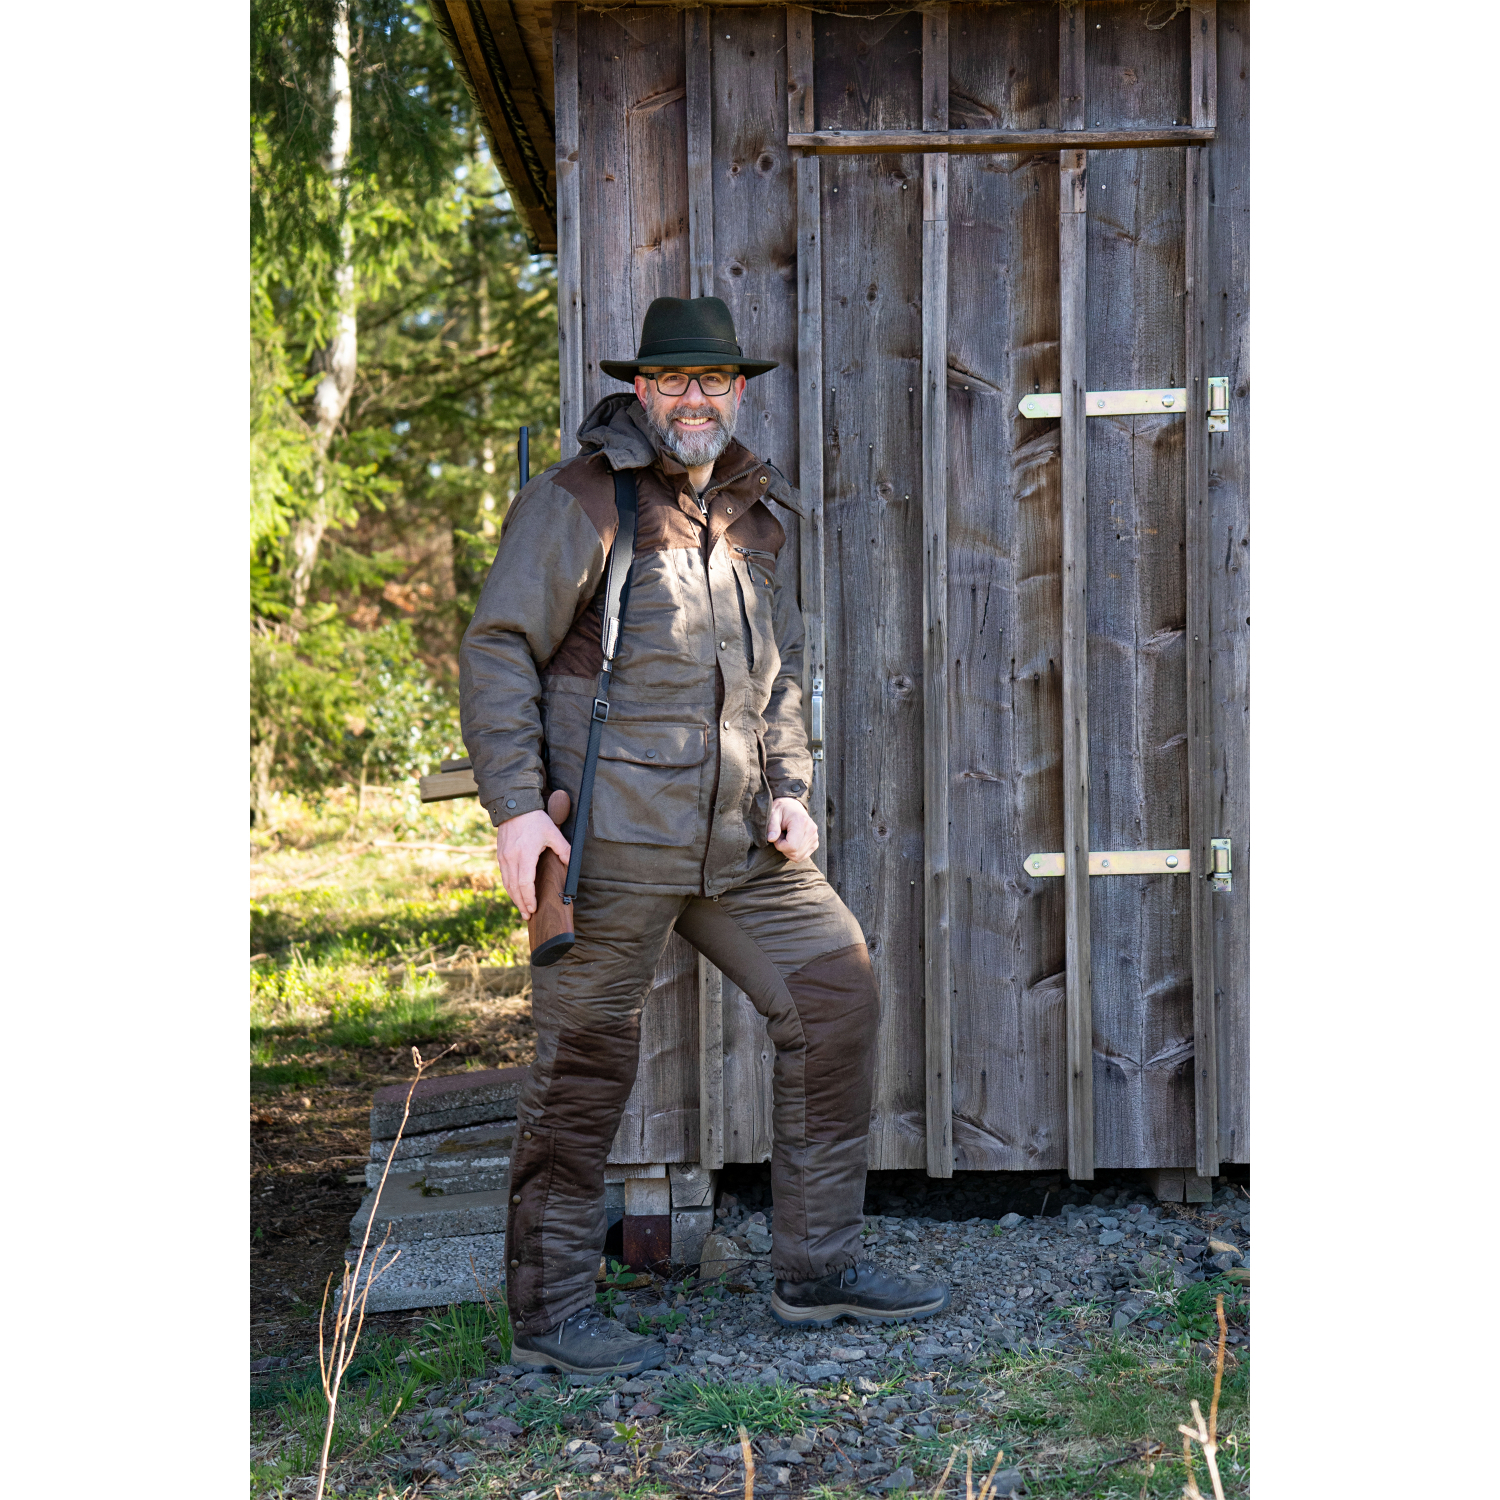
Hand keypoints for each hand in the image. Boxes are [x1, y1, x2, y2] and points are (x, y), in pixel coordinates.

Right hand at [495, 796, 571, 920]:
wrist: (514, 806)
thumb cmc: (535, 820)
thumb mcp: (552, 833)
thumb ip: (563, 849)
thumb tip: (570, 863)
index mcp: (525, 855)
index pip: (525, 884)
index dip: (529, 898)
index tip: (534, 908)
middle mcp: (511, 859)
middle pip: (514, 888)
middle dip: (521, 904)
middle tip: (527, 916)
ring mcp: (504, 858)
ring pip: (507, 884)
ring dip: (514, 898)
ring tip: (521, 909)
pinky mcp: (500, 855)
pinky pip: (504, 876)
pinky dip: (510, 888)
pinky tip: (515, 893)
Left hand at [767, 797, 818, 860]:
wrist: (792, 807)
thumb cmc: (781, 810)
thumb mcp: (773, 814)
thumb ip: (772, 826)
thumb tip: (771, 839)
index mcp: (802, 822)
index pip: (791, 846)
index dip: (780, 845)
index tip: (776, 836)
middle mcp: (811, 830)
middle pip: (795, 853)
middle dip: (783, 848)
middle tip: (780, 835)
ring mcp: (815, 837)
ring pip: (798, 856)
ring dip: (788, 850)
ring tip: (786, 837)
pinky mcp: (815, 843)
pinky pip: (802, 856)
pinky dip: (794, 852)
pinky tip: (792, 841)